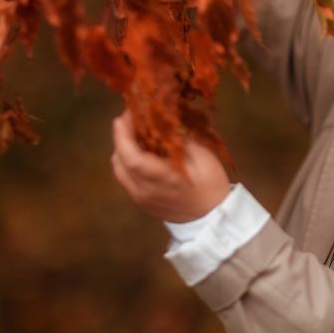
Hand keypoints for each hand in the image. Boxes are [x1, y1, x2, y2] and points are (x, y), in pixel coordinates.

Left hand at [110, 109, 232, 222]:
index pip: (132, 158)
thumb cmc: (211, 184)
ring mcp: (142, 199)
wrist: (213, 216)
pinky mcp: (142, 203)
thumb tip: (162, 121)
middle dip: (121, 137)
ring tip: (135, 133)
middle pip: (119, 162)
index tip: (124, 116)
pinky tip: (141, 151)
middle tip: (131, 119)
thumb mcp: (203, 157)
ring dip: (123, 149)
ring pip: (119, 170)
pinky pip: (126, 178)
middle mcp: (146, 191)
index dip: (123, 136)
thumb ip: (179, 139)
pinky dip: (128, 161)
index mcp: (163, 179)